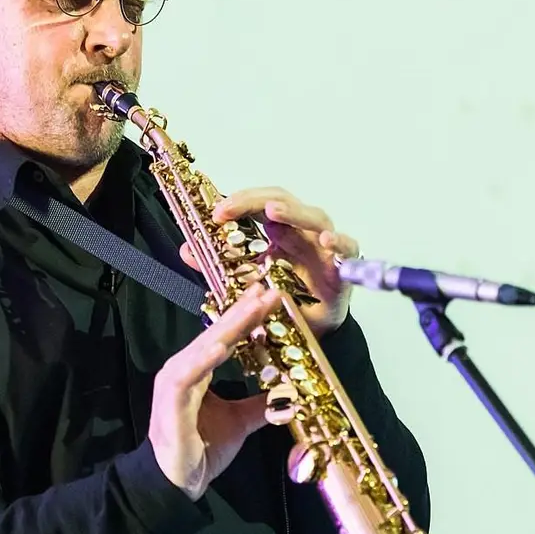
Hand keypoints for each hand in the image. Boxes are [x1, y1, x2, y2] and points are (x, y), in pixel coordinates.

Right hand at [149, 285, 283, 499]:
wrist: (177, 481)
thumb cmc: (201, 448)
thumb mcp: (239, 422)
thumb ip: (259, 405)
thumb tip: (287, 395)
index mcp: (199, 370)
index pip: (226, 337)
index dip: (247, 317)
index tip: (269, 297)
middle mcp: (185, 369)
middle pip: (216, 334)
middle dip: (242, 312)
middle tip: (265, 291)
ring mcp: (175, 383)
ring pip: (204, 348)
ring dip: (227, 327)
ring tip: (250, 308)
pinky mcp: (171, 401)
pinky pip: (188, 376)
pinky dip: (204, 360)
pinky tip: (221, 346)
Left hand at [176, 187, 359, 337]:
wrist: (310, 332)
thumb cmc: (285, 299)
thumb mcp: (246, 283)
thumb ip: (219, 264)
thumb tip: (186, 249)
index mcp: (278, 231)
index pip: (259, 203)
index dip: (239, 201)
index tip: (216, 212)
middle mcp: (301, 232)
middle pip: (283, 201)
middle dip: (256, 200)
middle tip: (231, 208)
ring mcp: (324, 246)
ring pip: (314, 217)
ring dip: (294, 212)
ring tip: (275, 212)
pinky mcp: (344, 266)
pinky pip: (347, 248)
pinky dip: (340, 242)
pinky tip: (327, 241)